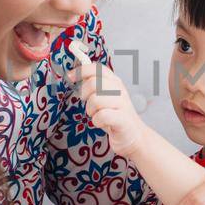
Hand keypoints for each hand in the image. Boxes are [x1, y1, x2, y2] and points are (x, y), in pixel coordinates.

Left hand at [69, 41, 146, 158]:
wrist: (134, 136)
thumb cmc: (115, 117)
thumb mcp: (105, 97)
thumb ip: (94, 85)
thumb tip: (74, 74)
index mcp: (114, 82)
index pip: (97, 68)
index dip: (81, 71)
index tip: (70, 77)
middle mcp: (119, 90)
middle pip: (93, 83)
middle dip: (84, 95)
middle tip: (89, 104)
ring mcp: (122, 104)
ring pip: (95, 99)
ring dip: (91, 110)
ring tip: (97, 115)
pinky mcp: (123, 119)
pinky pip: (102, 115)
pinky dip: (97, 121)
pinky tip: (102, 123)